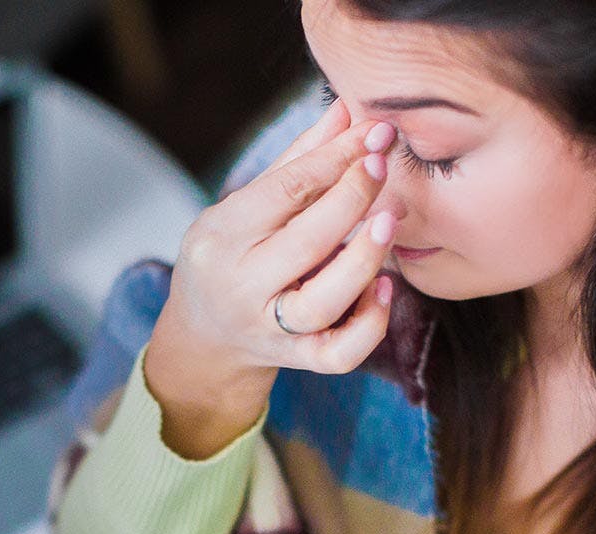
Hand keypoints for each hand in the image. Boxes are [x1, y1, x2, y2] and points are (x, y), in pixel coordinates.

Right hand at [142, 99, 400, 456]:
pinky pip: (338, 353)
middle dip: (352, 197)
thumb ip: (299, 161)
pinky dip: (369, 323)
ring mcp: (268, 328)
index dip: (335, 158)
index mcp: (221, 237)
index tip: (375, 131)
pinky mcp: (295, 360)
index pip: (284, 192)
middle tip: (384, 164)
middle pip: (306, 241)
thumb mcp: (248, 206)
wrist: (206, 336)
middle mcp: (240, 285)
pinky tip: (385, 286)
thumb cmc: (232, 255)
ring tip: (390, 221)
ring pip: (321, 302)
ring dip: (363, 259)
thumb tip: (348, 112)